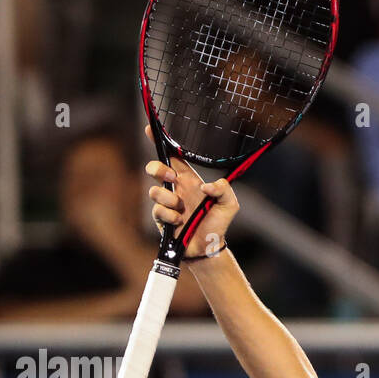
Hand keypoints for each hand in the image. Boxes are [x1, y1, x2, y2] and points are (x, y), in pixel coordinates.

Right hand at [144, 123, 239, 259]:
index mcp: (188, 180)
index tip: (149, 129)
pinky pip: (158, 210)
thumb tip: (207, 187)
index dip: (160, 143)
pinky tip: (180, 222)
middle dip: (158, 169)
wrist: (209, 247)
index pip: (172, 157)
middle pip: (155, 168)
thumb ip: (224, 190)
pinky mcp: (161, 218)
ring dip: (169, 199)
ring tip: (182, 209)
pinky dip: (170, 216)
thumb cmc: (218, 223)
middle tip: (172, 178)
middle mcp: (175, 189)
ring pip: (154, 191)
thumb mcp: (229, 204)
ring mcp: (166, 203)